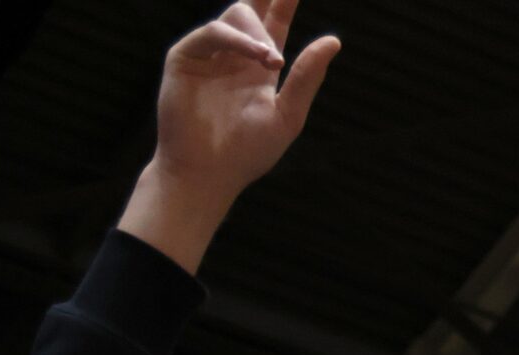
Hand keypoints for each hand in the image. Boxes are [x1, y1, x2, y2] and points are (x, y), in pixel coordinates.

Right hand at [120, 0, 341, 272]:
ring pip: (237, 15)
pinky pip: (213, 32)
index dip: (285, 2)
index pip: (274, 22)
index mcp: (259, 67)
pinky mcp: (185, 57)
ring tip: (273, 61)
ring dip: (260, 32)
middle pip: (251, 7)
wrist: (207, 174)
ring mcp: (208, 54)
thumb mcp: (287, 115)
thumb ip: (307, 77)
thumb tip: (334, 40)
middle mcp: (234, 56)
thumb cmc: (247, 153)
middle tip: (289, 5)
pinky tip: (259, 56)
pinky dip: (237, 39)